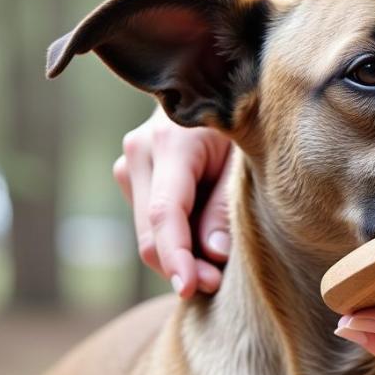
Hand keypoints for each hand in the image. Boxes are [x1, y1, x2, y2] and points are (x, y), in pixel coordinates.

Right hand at [113, 107, 232, 296]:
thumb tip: (213, 253)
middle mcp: (138, 152)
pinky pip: (151, 222)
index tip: (190, 288)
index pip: (166, 213)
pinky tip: (203, 239)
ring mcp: (129, 164)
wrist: (215, 86)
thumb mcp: (245, 157)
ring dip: (180, 255)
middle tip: (217, 285)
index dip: (177, 257)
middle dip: (181, 266)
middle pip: (150, 231)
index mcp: (170, 142)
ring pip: (148, 232)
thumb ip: (226, 205)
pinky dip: (175, 240)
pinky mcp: (132, 176)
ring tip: (219, 260)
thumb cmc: (240, 121)